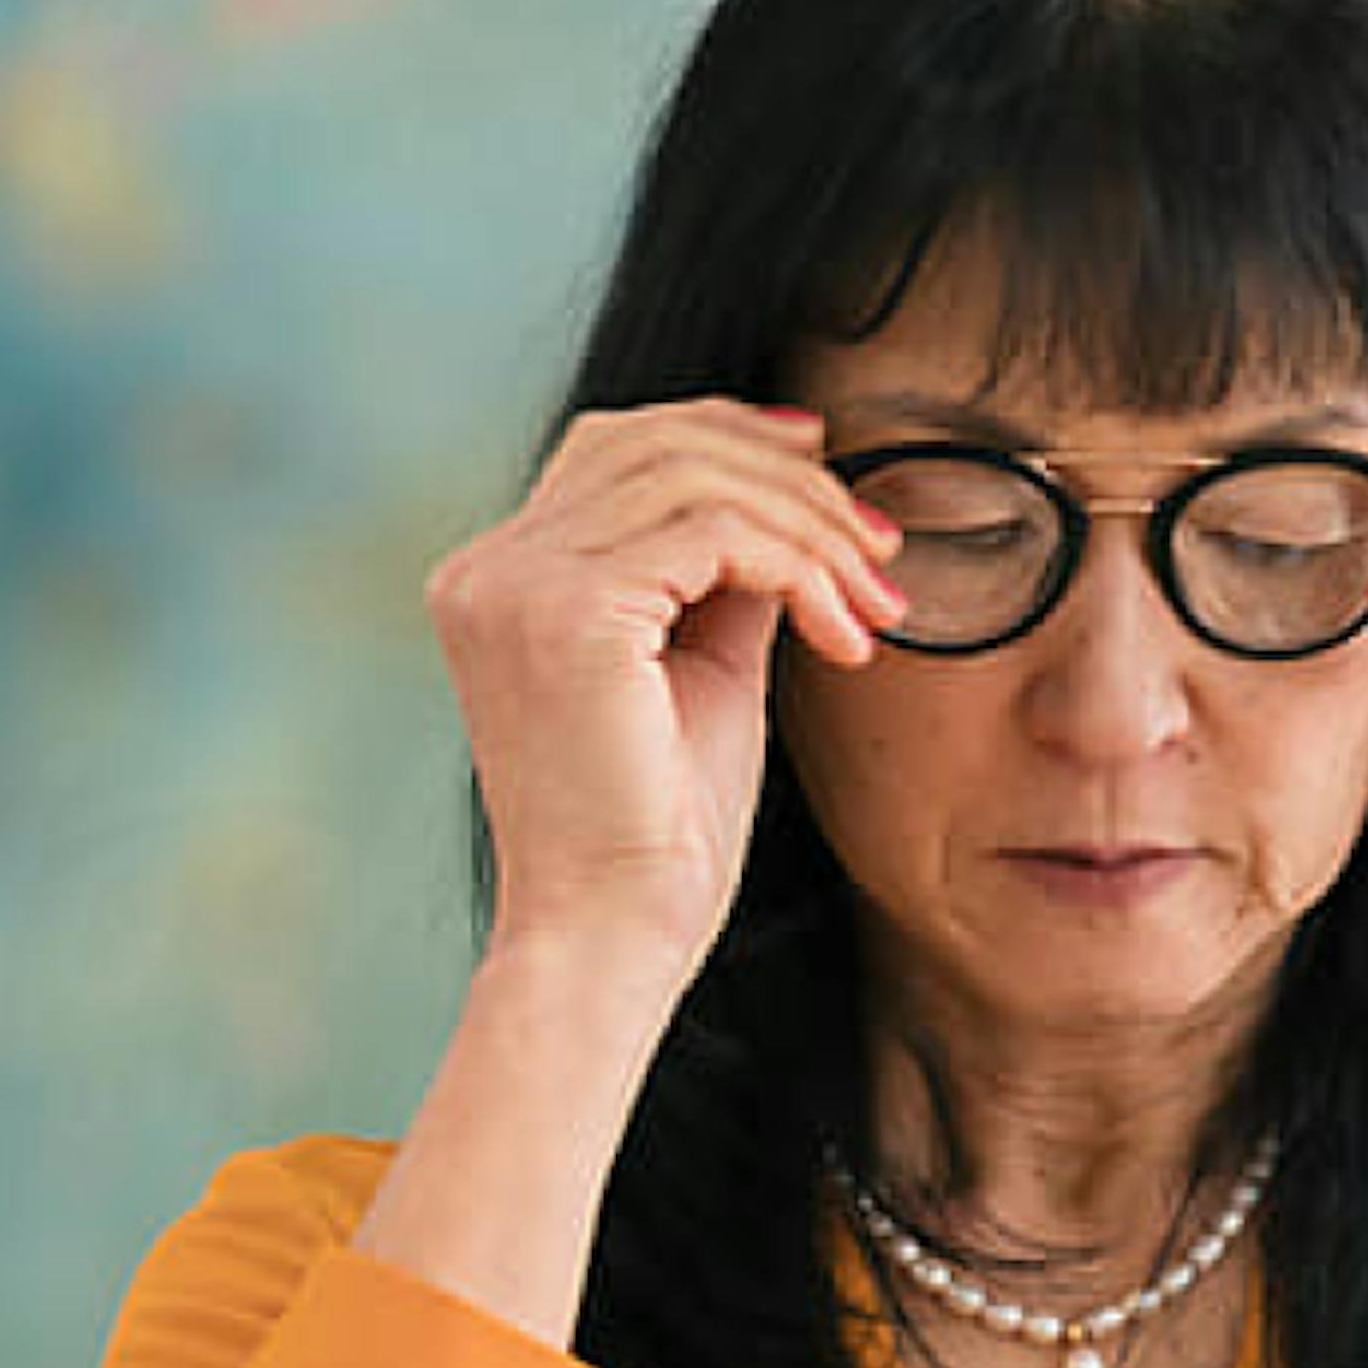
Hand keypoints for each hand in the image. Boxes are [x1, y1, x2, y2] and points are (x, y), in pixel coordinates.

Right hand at [424, 400, 906, 989]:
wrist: (613, 935)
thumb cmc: (660, 827)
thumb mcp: (702, 667)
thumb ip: (724, 577)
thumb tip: (795, 499)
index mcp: (500, 579)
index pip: (616, 445)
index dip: (729, 433)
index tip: (830, 467)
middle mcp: (488, 569)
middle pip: (658, 441)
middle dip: (791, 480)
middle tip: (879, 543)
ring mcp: (516, 584)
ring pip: (697, 478)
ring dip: (813, 528)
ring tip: (873, 600)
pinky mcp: (567, 612)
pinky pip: (715, 533)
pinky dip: (800, 567)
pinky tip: (843, 633)